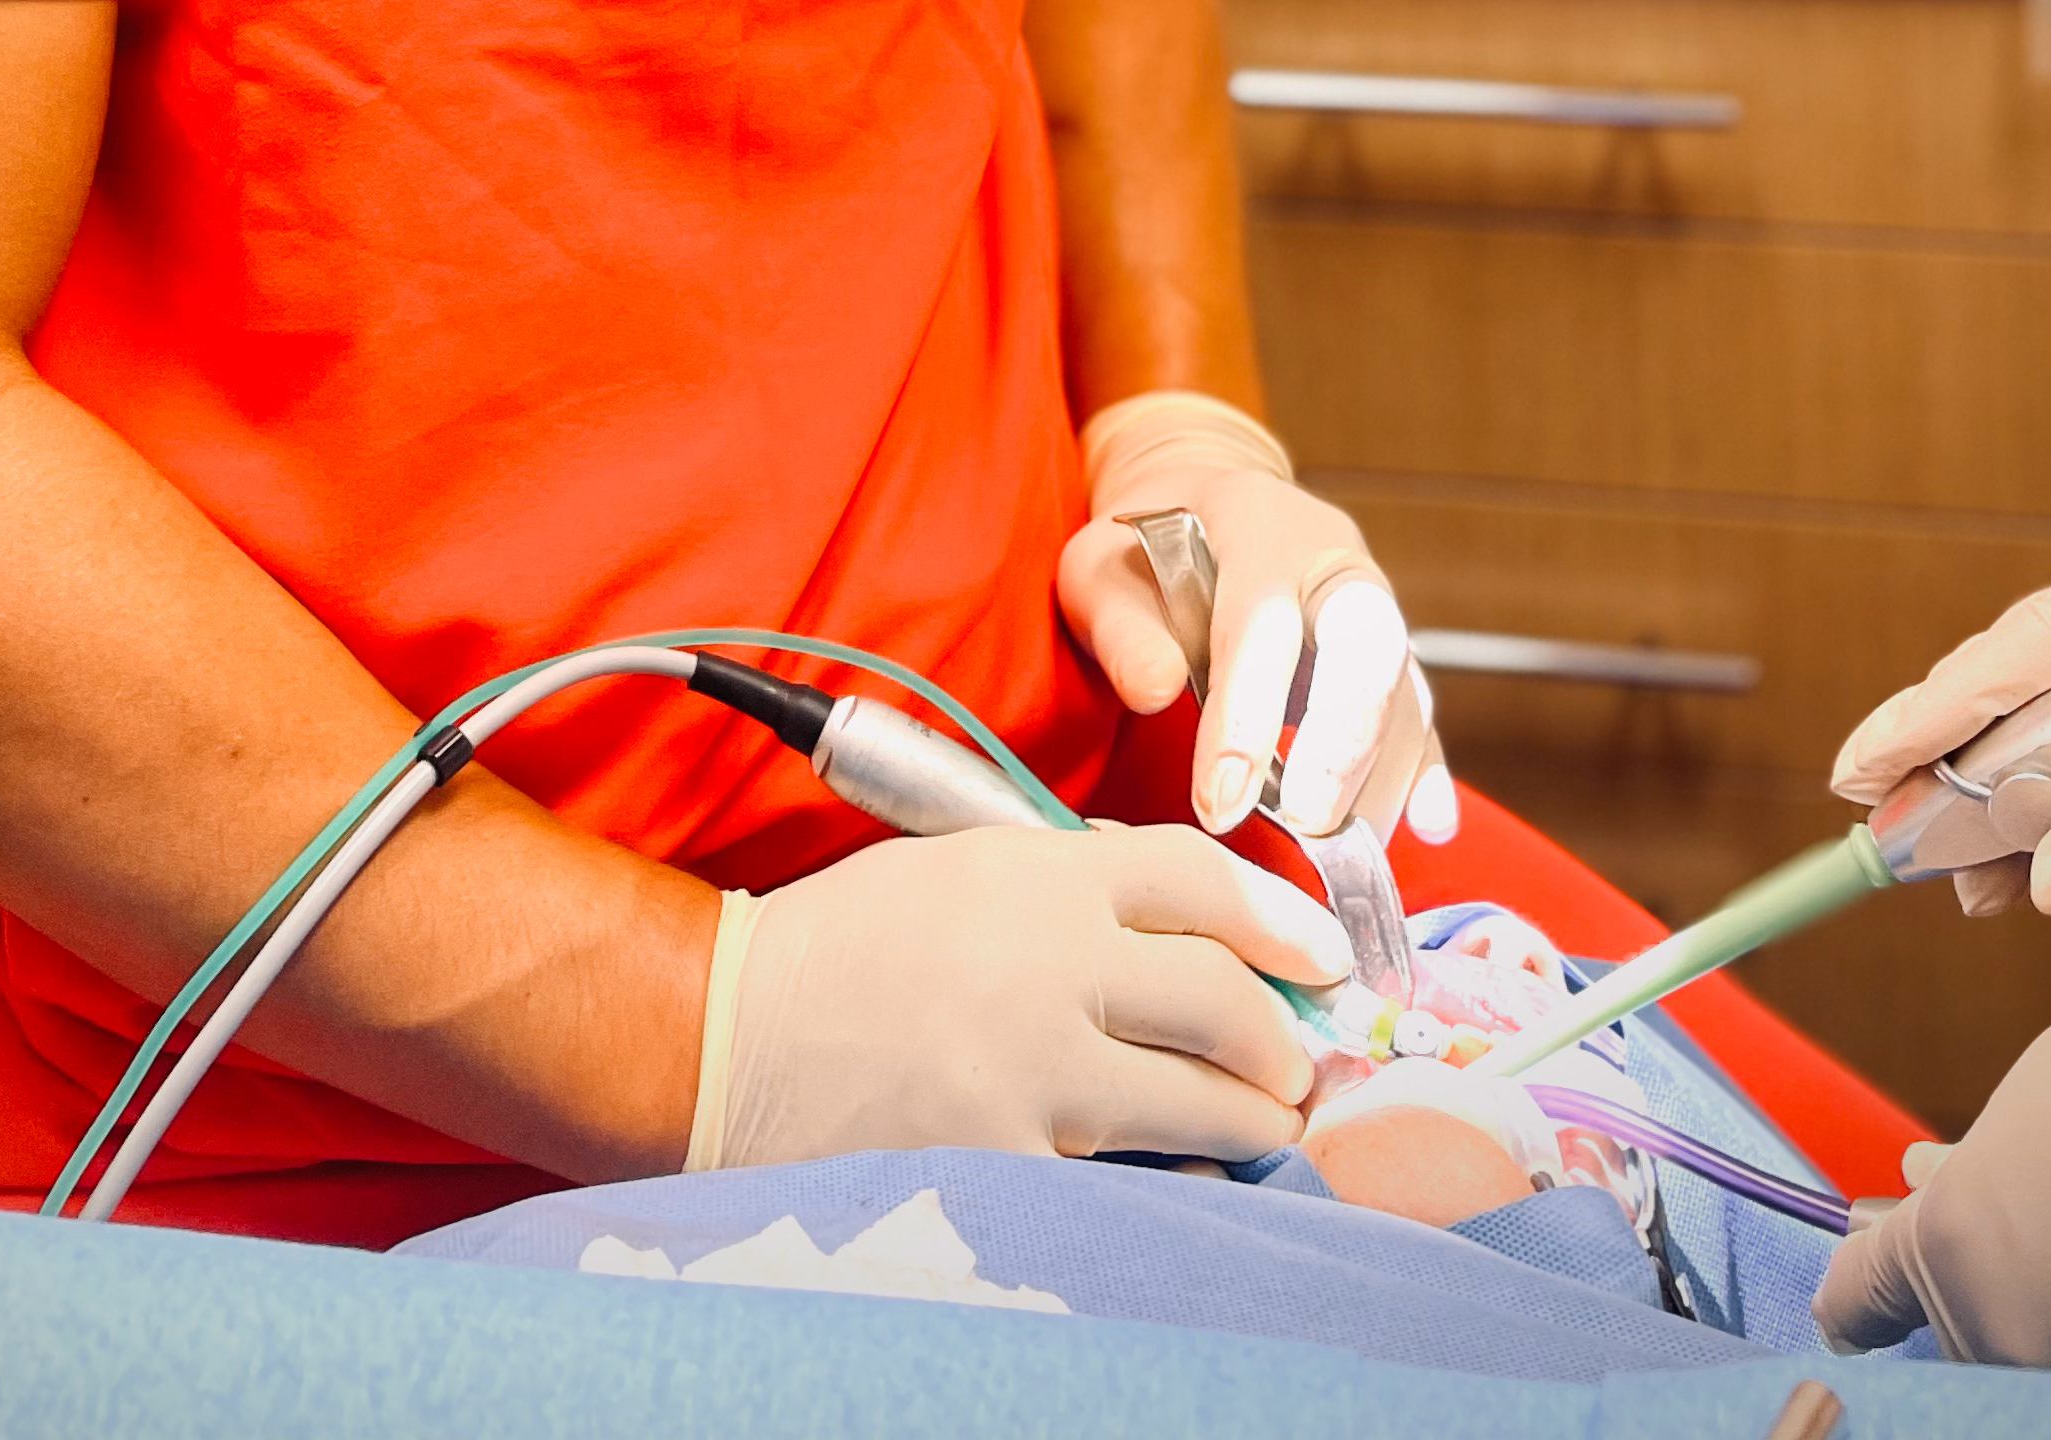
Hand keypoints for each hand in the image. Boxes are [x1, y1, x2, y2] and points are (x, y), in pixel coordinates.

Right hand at [688, 821, 1348, 1170]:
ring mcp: (1030, 1070)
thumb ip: (1073, 886)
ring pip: (1192, 1101)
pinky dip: (1170, 1181)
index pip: (1197, 879)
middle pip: (1220, 998)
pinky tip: (1184, 1178)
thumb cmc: (846, 947)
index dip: (1281, 918)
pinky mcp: (1005, 1163)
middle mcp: (1047, 962)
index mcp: (1036, 873)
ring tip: (1264, 1122)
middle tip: (1297, 1063)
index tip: (1322, 958)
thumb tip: (1193, 927)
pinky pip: (1128, 1181)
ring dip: (1246, 1116)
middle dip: (1279, 1040)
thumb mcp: (961, 870)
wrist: (728, 1034)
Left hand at [1055, 391, 1451, 841]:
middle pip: (1366, 643)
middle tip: (1306, 825)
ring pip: (1400, 685)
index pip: (1262, 620)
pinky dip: (1422, 770)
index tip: (1220, 804)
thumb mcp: (1099, 569)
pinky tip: (1428, 825)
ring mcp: (1369, 603)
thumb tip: (1155, 692)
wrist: (1190, 509)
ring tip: (1347, 854)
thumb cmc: (1138, 550)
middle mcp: (1331, 557)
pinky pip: (1416, 710)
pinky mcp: (1386, 652)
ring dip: (1378, 774)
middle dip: (1342, 742)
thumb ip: (1122, 628)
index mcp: (1255, 522)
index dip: (1247, 714)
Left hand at [1813, 938, 2050, 1382]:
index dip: (1851, 1301)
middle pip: (1962, 1338)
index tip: (1847, 1311)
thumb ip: (1974, 1170)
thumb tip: (1933, 1188)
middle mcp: (2011, 1344)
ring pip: (2048, 1364)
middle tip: (2023, 1241)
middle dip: (1979, 1292)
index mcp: (1952, 1258)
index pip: (1860, 1300)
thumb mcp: (2032, 1105)